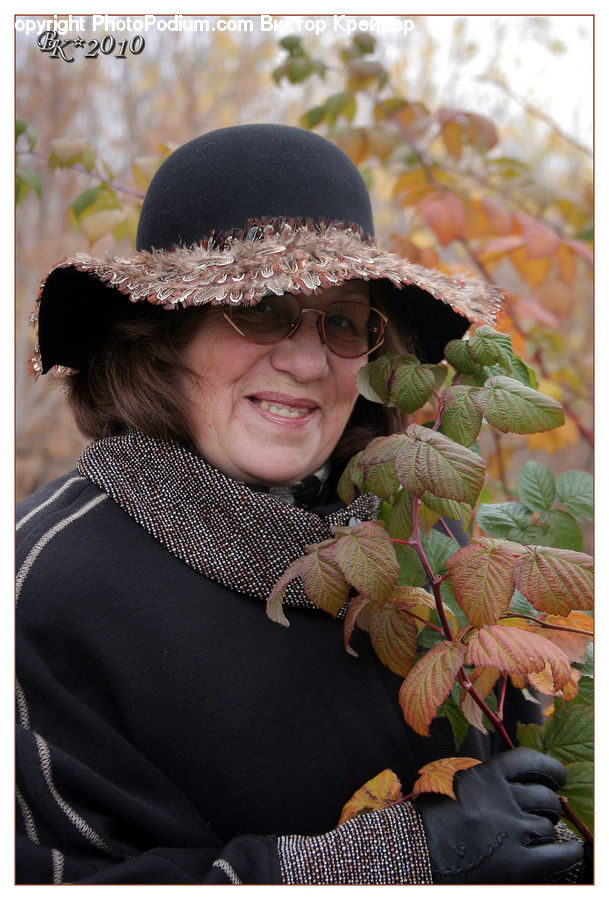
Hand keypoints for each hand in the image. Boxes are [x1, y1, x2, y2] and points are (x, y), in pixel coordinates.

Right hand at [414, 748, 582, 883]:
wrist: (415, 852)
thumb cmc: (432, 817)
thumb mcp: (458, 783)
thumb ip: (489, 779)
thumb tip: (524, 782)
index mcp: (486, 775)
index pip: (531, 761)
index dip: (551, 768)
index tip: (558, 776)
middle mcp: (503, 799)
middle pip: (545, 796)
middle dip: (548, 805)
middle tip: (542, 812)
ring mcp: (512, 831)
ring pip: (549, 825)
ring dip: (546, 830)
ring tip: (533, 836)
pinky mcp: (518, 864)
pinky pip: (558, 854)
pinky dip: (568, 852)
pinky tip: (568, 852)